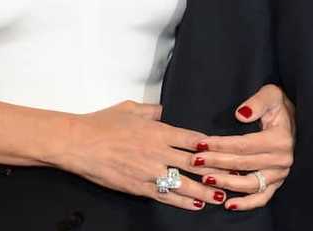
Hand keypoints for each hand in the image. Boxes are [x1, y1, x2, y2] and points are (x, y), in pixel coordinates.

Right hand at [59, 100, 224, 210]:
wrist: (79, 143)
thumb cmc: (102, 123)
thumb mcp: (130, 108)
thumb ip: (151, 111)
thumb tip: (163, 111)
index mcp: (158, 130)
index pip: (192, 139)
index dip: (211, 146)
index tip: (225, 150)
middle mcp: (158, 151)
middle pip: (194, 164)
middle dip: (215, 171)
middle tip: (233, 176)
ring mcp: (149, 171)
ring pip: (184, 183)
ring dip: (205, 190)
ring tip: (221, 196)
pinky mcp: (139, 186)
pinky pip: (165, 195)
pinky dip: (182, 201)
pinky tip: (194, 205)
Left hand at [185, 84, 294, 209]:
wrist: (295, 120)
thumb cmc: (279, 106)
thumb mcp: (271, 94)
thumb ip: (257, 102)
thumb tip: (241, 114)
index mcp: (279, 139)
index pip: (243, 145)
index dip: (221, 145)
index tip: (201, 144)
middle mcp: (282, 159)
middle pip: (242, 164)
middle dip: (216, 162)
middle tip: (195, 161)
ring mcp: (280, 174)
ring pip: (249, 184)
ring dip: (226, 183)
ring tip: (206, 178)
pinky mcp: (277, 183)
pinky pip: (262, 197)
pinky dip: (246, 204)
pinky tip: (228, 204)